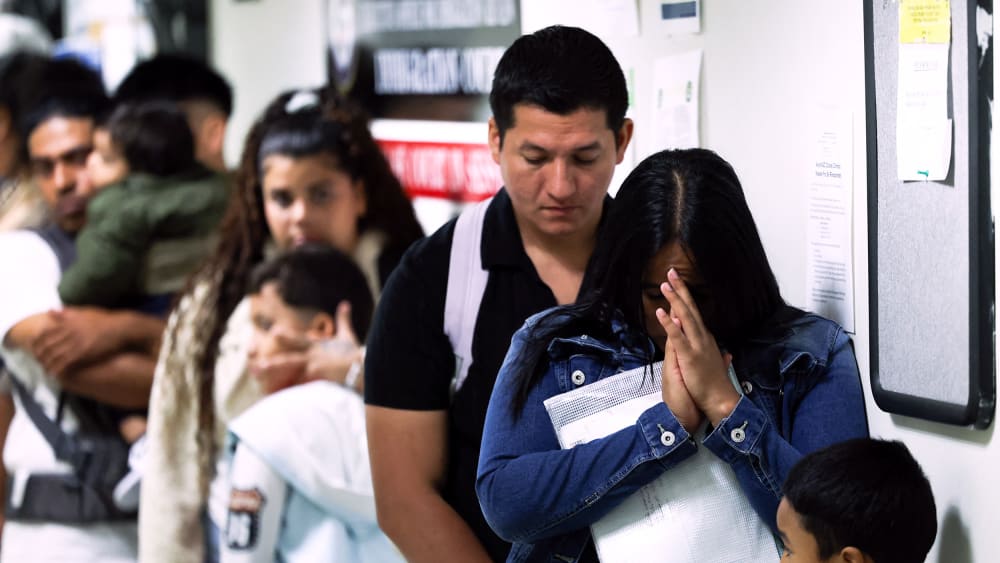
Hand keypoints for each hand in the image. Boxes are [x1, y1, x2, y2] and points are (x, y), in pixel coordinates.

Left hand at [31, 308, 117, 375]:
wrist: (122, 328)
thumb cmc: (105, 320)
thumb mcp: (85, 311)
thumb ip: (67, 312)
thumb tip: (50, 310)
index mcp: (68, 322)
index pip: (45, 333)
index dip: (37, 342)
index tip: (34, 349)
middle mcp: (70, 332)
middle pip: (47, 345)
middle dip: (40, 355)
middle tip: (38, 362)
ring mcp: (76, 342)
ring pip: (55, 355)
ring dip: (48, 364)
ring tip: (45, 370)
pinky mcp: (84, 352)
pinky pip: (66, 362)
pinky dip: (58, 368)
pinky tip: (56, 373)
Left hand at [250, 301, 362, 390]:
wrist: (365, 371)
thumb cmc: (354, 354)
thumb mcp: (348, 335)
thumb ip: (343, 319)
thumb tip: (345, 303)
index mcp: (318, 347)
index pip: (299, 340)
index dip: (285, 336)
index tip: (273, 331)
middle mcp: (314, 358)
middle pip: (291, 360)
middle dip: (274, 363)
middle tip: (257, 364)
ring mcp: (317, 372)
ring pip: (294, 379)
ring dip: (279, 382)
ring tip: (263, 385)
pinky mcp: (321, 384)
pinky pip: (304, 392)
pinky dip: (294, 398)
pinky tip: (281, 403)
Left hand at [656, 269, 739, 425]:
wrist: (721, 399)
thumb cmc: (717, 383)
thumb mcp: (718, 365)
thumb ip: (719, 356)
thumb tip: (725, 353)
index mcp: (705, 338)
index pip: (694, 312)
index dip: (686, 296)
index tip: (678, 282)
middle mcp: (702, 337)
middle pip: (690, 308)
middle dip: (680, 289)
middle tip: (671, 272)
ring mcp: (696, 345)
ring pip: (685, 317)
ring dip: (675, 299)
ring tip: (665, 284)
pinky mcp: (689, 355)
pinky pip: (677, 336)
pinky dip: (669, 323)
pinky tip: (660, 312)